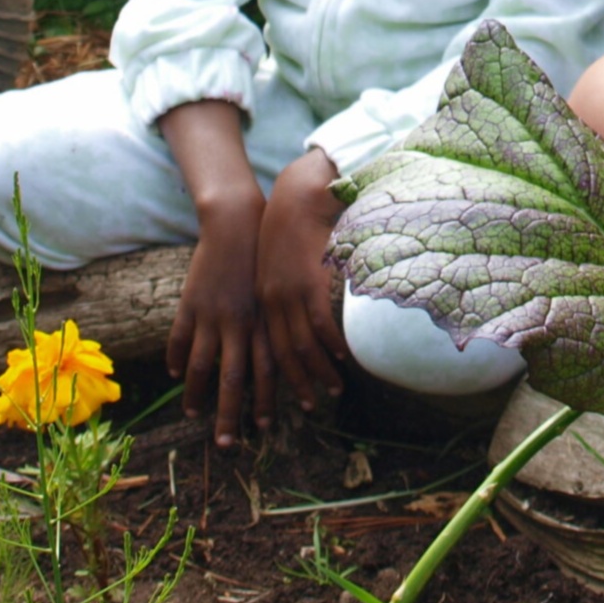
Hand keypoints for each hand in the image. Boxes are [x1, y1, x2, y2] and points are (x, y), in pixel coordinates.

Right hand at [168, 200, 270, 448]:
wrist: (239, 225)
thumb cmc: (267, 258)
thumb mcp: (280, 292)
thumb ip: (280, 324)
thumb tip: (291, 355)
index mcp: (265, 322)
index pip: (266, 373)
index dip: (265, 401)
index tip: (264, 428)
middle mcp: (240, 324)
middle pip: (233, 380)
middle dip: (230, 414)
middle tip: (227, 445)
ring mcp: (212, 315)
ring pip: (203, 365)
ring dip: (198, 395)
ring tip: (195, 415)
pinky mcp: (191, 304)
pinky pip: (180, 338)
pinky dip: (177, 359)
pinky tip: (177, 376)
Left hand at [258, 150, 349, 412]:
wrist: (298, 197)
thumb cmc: (291, 228)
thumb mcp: (277, 265)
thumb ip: (286, 293)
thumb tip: (300, 318)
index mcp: (260, 300)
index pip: (266, 350)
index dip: (278, 378)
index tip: (290, 398)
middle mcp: (270, 302)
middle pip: (282, 355)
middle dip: (298, 384)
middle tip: (313, 406)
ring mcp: (288, 293)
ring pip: (301, 344)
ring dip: (318, 370)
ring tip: (334, 388)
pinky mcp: (307, 281)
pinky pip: (318, 321)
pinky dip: (330, 342)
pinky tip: (342, 356)